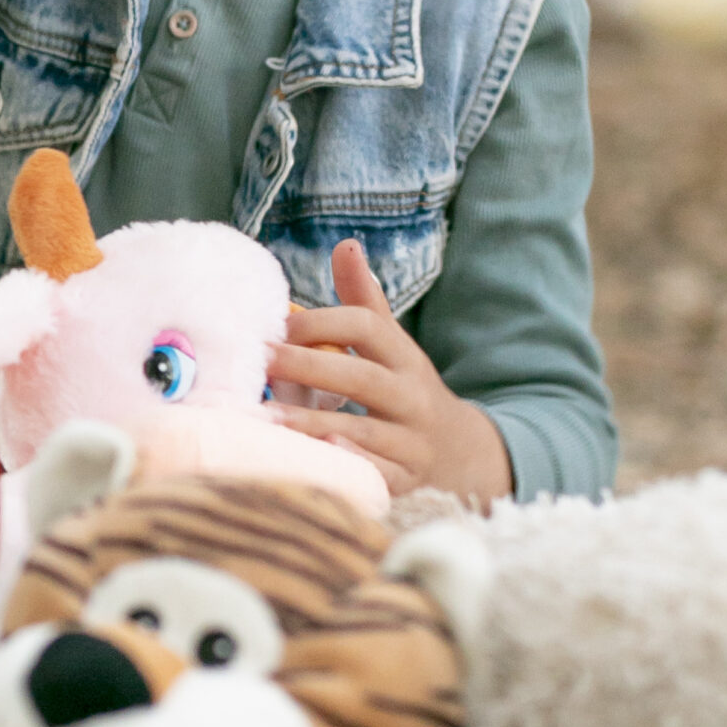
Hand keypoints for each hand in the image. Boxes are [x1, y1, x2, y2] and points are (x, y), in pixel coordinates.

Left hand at [267, 240, 513, 501]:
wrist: (462, 455)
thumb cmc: (405, 390)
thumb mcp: (393, 346)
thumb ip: (365, 301)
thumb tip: (345, 245)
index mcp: (404, 357)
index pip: (368, 327)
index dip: (324, 322)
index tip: (278, 324)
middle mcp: (411, 397)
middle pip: (361, 377)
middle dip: (310, 367)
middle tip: (263, 360)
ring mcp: (411, 442)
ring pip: (364, 430)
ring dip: (313, 423)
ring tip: (265, 416)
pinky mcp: (405, 481)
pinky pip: (377, 475)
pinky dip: (349, 466)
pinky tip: (315, 457)